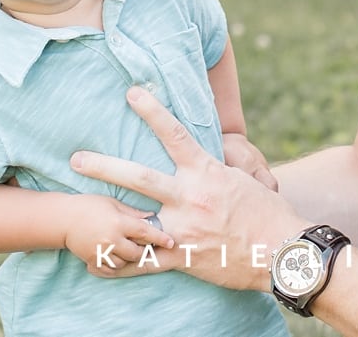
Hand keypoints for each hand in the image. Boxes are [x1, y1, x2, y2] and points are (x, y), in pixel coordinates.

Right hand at [61, 193, 175, 277]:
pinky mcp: (93, 260)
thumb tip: (153, 216)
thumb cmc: (89, 206)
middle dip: (145, 250)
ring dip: (130, 258)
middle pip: (137, 252)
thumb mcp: (113, 203)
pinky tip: (117, 257)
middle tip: (147, 245)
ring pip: (125, 263)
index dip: (160, 237)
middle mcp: (111, 239)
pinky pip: (110, 270)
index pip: (145, 232)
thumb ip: (133, 212)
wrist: (63, 219)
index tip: (171, 242)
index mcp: (119, 223)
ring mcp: (102, 252)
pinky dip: (117, 265)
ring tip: (128, 248)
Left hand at [71, 85, 307, 289]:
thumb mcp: (245, 179)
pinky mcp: (182, 257)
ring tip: (80, 215)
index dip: (151, 110)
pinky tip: (95, 265)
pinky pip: (142, 262)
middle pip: (139, 176)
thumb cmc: (268, 213)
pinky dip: (117, 263)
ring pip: (134, 220)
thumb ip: (220, 167)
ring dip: (104, 216)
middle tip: (75, 159)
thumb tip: (211, 151)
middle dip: (104, 166)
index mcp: (206, 172)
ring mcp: (183, 229)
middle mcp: (190, 197)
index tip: (131, 93)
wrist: (282, 252)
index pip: (173, 134)